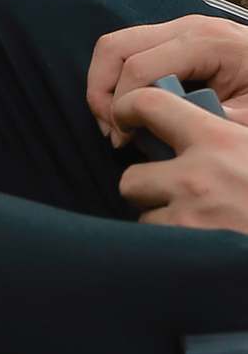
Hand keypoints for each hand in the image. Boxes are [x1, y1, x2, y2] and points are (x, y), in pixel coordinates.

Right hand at [87, 13, 247, 148]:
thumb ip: (205, 119)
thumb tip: (156, 128)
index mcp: (209, 42)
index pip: (139, 67)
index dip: (123, 106)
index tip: (128, 140)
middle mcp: (187, 26)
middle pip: (115, 47)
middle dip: (102, 92)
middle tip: (114, 131)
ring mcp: (178, 27)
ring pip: (114, 46)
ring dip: (105, 86)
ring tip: (117, 123)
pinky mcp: (174, 36)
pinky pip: (128, 50)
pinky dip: (118, 80)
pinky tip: (131, 111)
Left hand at [115, 82, 247, 231]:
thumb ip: (224, 140)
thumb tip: (183, 126)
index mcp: (220, 139)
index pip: (150, 104)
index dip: (131, 109)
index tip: (128, 118)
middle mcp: (196, 176)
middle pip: (132, 177)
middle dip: (150, 189)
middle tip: (178, 196)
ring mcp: (188, 217)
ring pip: (144, 217)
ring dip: (164, 221)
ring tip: (201, 223)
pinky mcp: (187, 249)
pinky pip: (158, 245)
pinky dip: (174, 246)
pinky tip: (202, 245)